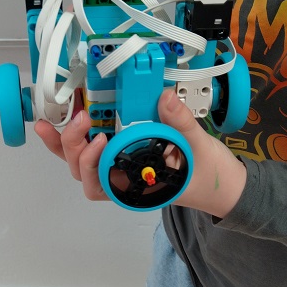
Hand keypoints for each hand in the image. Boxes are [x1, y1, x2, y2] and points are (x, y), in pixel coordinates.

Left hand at [34, 89, 246, 216]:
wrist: (226, 185)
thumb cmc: (209, 176)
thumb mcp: (198, 148)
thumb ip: (180, 123)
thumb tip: (165, 97)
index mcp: (136, 188)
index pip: (100, 183)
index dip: (92, 162)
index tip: (101, 138)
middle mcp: (123, 181)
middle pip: (84, 172)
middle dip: (75, 147)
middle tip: (82, 118)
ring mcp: (120, 167)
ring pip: (83, 162)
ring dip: (67, 142)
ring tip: (61, 118)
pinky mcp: (123, 152)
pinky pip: (95, 148)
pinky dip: (79, 135)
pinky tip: (71, 115)